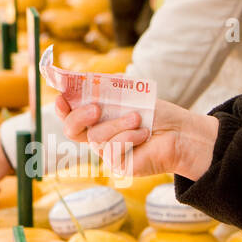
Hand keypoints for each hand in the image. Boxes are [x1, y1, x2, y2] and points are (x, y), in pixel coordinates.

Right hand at [54, 93, 218, 181]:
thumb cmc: (155, 113)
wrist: (179, 132)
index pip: (68, 113)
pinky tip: (143, 134)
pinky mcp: (118, 165)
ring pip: (96, 137)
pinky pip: (113, 150)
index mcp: (95, 117)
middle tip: (96, 108)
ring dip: (118, 124)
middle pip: (71, 129)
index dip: (61, 107)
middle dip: (79, 117)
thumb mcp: (128, 94)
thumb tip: (90, 77)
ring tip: (139, 119)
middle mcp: (97, 135)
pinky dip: (129, 137)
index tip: (61, 97)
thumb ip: (107, 88)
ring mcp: (106, 151)